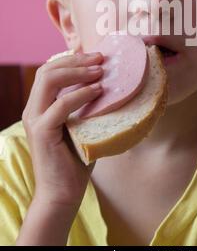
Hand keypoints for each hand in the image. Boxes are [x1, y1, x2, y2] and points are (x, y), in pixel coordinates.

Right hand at [22, 51, 103, 209]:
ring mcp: (35, 120)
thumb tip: (110, 85)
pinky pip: (61, 105)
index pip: (49, 71)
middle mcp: (33, 110)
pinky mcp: (42, 132)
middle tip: (101, 58)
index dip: (71, 60)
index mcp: (40, 106)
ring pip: (49, 81)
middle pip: (47, 70)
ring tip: (101, 70)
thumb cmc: (76, 160)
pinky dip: (81, 94)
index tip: (96, 57)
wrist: (63, 193)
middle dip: (76, 60)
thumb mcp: (82, 125)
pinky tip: (98, 90)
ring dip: (77, 72)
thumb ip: (86, 106)